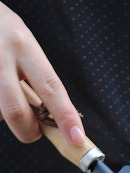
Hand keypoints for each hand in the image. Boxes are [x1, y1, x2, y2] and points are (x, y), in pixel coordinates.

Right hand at [0, 2, 84, 144]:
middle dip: (28, 131)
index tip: (77, 137)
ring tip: (7, 96)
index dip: (65, 116)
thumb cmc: (3, 33)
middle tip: (33, 132)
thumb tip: (47, 117)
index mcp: (25, 47)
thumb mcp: (26, 47)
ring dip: (5, 115)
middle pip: (16, 111)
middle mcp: (1, 56)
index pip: (51, 88)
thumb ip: (36, 77)